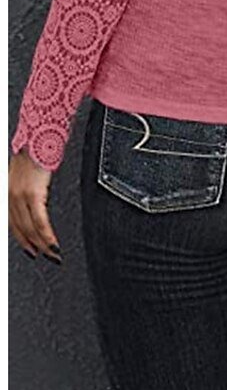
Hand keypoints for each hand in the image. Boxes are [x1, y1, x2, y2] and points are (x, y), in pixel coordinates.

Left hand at [9, 149, 61, 264]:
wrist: (39, 133)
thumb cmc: (38, 147)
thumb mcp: (28, 170)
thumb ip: (30, 186)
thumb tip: (39, 199)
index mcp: (9, 190)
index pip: (13, 222)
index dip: (22, 238)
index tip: (31, 249)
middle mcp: (11, 194)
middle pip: (21, 228)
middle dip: (33, 245)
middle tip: (45, 256)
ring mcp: (20, 194)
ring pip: (30, 228)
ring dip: (42, 244)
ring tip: (53, 254)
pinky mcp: (33, 193)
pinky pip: (40, 221)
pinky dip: (47, 236)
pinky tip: (54, 244)